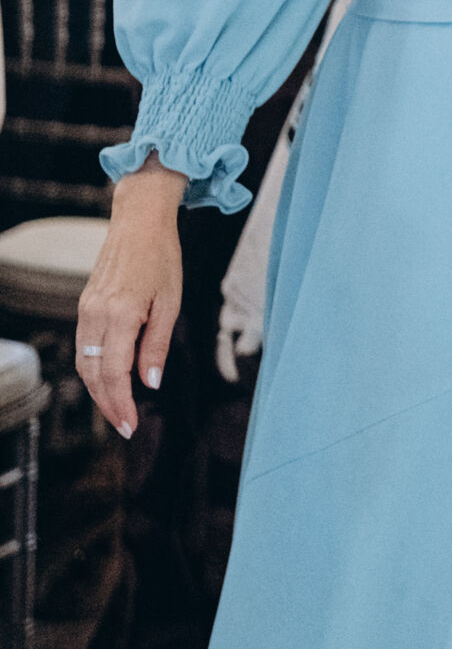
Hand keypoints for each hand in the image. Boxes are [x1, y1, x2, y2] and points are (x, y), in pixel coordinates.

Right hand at [75, 160, 186, 437]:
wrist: (139, 220)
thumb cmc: (162, 258)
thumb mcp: (170, 303)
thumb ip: (156, 346)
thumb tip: (149, 384)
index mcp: (120, 315)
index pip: (114, 374)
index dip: (121, 404)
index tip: (130, 427)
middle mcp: (96, 315)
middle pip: (94, 374)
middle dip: (107, 405)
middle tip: (124, 428)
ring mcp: (85, 310)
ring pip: (84, 363)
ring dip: (98, 391)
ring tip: (117, 410)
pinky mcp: (84, 305)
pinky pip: (83, 347)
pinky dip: (93, 370)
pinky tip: (108, 380)